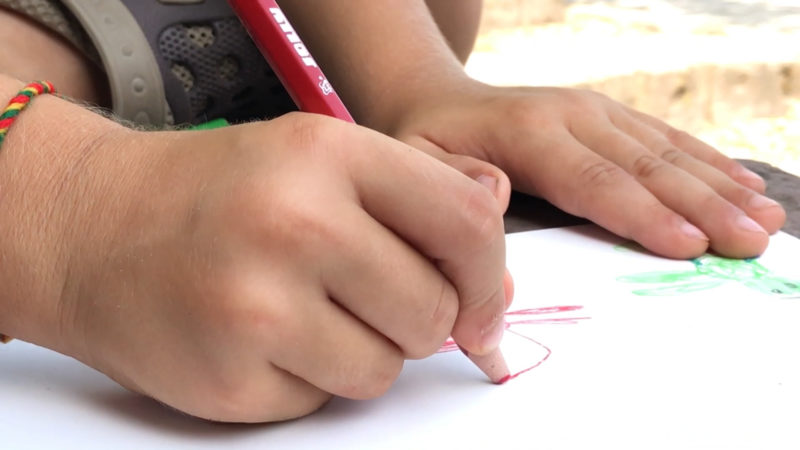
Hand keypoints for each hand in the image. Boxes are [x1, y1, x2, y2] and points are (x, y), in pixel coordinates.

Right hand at [6, 110, 509, 421]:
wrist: (92, 228)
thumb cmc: (219, 192)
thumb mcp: (317, 158)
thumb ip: (417, 195)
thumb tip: (496, 253)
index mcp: (327, 154)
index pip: (465, 223)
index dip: (489, 275)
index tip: (483, 303)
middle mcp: (293, 225)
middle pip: (433, 312)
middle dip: (419, 318)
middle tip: (367, 296)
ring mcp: (257, 309)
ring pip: (385, 371)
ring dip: (363, 352)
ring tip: (304, 313)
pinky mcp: (229, 381)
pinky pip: (323, 402)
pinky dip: (308, 379)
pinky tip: (262, 339)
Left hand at [392, 84, 785, 258]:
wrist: (435, 97)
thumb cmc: (426, 141)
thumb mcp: (417, 164)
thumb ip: (453, 184)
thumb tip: (500, 195)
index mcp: (529, 135)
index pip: (594, 181)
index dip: (643, 214)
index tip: (689, 244)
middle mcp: (572, 116)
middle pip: (646, 167)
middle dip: (703, 206)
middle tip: (751, 242)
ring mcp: (595, 111)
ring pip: (666, 151)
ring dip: (719, 186)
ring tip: (765, 219)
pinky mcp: (607, 114)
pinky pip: (664, 138)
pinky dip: (707, 162)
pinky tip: (741, 182)